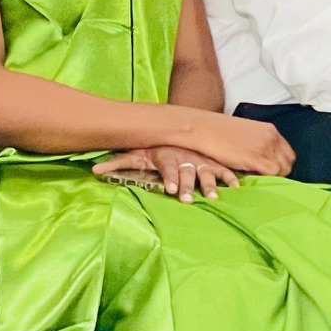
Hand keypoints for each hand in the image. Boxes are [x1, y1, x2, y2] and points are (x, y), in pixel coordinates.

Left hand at [94, 145, 237, 201]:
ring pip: (207, 173)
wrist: (179, 130)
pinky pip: (224, 171)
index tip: (171, 190)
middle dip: (188, 187)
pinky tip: (237, 188)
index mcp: (168, 157)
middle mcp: (186, 159)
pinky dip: (231, 178)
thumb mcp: (136, 154)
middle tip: (188, 200)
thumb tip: (94, 171)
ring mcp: (201, 161)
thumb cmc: (155, 149)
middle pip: (188, 173)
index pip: (169, 169)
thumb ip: (118, 163)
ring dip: (210, 185)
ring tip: (213, 197)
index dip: (170, 179)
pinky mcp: (214, 163)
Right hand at [179, 111, 295, 176]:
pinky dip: (265, 178)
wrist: (203, 128)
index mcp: (270, 131)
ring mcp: (265, 147)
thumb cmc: (220, 132)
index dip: (280, 163)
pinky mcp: (256, 157)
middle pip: (288, 161)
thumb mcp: (246, 134)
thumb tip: (264, 157)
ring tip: (256, 177)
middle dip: (279, 171)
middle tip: (264, 177)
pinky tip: (251, 178)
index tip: (271, 170)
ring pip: (281, 169)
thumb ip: (259, 143)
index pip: (287, 152)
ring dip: (272, 176)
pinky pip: (271, 173)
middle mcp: (272, 138)